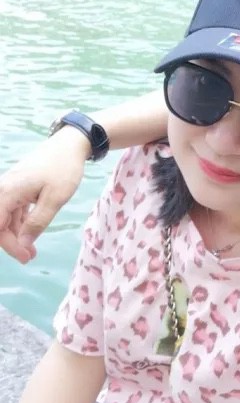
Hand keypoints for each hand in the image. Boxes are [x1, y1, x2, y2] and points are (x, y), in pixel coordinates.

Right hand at [0, 127, 89, 262]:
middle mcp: (3, 189)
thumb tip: (23, 244)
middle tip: (30, 257)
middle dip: (12, 243)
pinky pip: (13, 210)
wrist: (70, 144)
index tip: (26, 257)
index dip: (10, 245)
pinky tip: (32, 235)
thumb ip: (38, 222)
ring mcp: (9, 188)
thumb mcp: (55, 199)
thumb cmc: (64, 169)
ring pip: (5, 218)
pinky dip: (21, 224)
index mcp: (7, 191)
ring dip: (16, 235)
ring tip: (33, 251)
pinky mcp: (17, 188)